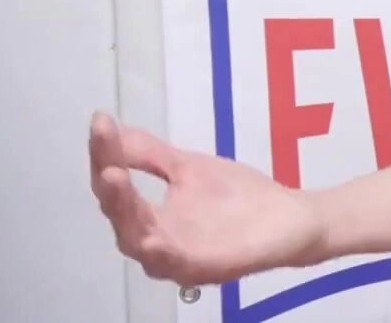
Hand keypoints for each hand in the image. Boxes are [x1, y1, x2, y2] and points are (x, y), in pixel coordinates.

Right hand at [88, 111, 326, 285]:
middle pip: (121, 216)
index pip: (115, 187)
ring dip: (125, 212)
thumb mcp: (189, 168)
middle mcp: (153, 241)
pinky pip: (173, 264)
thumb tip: (108, 126)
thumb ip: (150, 154)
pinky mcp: (201, 269)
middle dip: (110, 186)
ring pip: (139, 240)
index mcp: (147, 218)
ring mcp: (176, 258)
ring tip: (114, 179)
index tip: (100, 123)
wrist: (290, 219)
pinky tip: (151, 237)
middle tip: (106, 159)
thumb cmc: (238, 196)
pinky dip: (159, 251)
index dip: (105, 155)